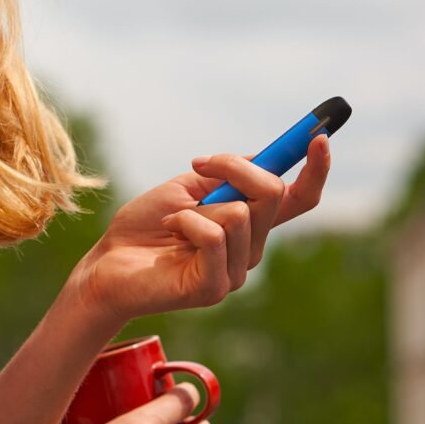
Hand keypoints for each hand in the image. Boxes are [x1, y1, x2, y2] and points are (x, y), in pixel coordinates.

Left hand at [70, 134, 330, 324]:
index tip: (319, 136)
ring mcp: (234, 272)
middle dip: (235, 168)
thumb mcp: (185, 188)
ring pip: (240, 214)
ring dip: (197, 206)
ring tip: (172, 222)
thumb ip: (225, 177)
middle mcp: (250, 249)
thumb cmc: (143, 228)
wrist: (105, 264)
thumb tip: (261, 159)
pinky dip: (186, 222)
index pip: (298, 199)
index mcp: (249, 225)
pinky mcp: (214, 287)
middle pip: (271, 194)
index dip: (315, 170)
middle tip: (198, 164)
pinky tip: (170, 233)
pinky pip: (213, 236)